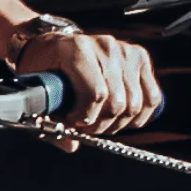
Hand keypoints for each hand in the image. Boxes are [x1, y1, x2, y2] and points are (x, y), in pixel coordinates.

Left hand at [16, 29, 161, 148]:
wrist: (54, 45)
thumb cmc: (45, 68)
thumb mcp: (38, 88)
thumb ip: (50, 118)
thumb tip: (71, 145)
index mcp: (77, 48)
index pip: (96, 93)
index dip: (86, 117)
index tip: (72, 122)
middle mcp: (105, 46)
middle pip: (117, 102)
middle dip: (101, 124)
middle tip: (87, 127)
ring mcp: (125, 50)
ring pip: (134, 104)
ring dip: (118, 123)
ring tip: (101, 122)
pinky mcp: (139, 57)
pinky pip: (152, 97)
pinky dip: (139, 115)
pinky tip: (123, 119)